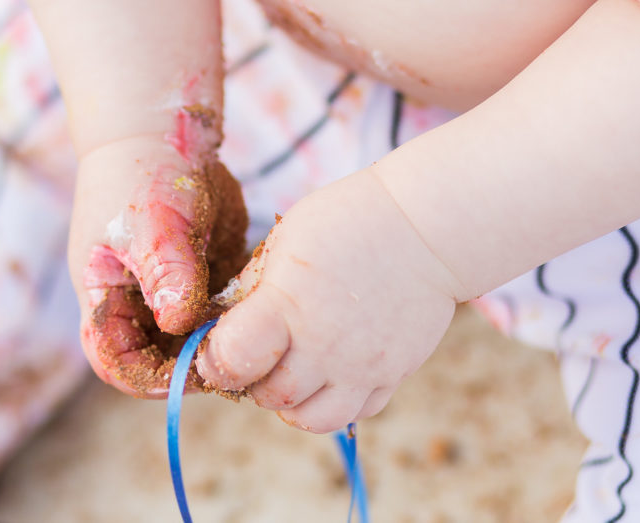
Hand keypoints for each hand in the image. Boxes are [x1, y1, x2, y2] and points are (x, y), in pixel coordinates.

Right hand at [70, 134, 246, 397]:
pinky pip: (225, 311)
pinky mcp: (206, 276)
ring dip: (224, 341)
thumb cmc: (140, 173)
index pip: (117, 363)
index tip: (193, 372)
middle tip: (239, 357)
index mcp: (107, 299)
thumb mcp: (150, 225)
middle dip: (196, 364)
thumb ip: (165, 274)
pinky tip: (269, 304)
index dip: (149, 378)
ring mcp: (173, 292)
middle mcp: (138, 304)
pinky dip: (243, 314)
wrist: (164, 129)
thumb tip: (180, 324)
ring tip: (258, 333)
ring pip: (198, 339)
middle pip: (161, 360)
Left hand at [196, 167, 465, 432]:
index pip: (232, 361)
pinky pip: (356, 412)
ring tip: (294, 368)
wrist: (424, 225)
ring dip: (291, 401)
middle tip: (258, 352)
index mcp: (288, 305)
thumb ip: (256, 289)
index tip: (217, 347)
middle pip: (269, 396)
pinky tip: (331, 369)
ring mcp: (363, 366)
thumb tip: (226, 326)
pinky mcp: (393, 373)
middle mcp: (325, 346)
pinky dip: (335, 400)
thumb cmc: (348, 221)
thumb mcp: (286, 241)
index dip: (214, 361)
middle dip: (252, 379)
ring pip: (311, 419)